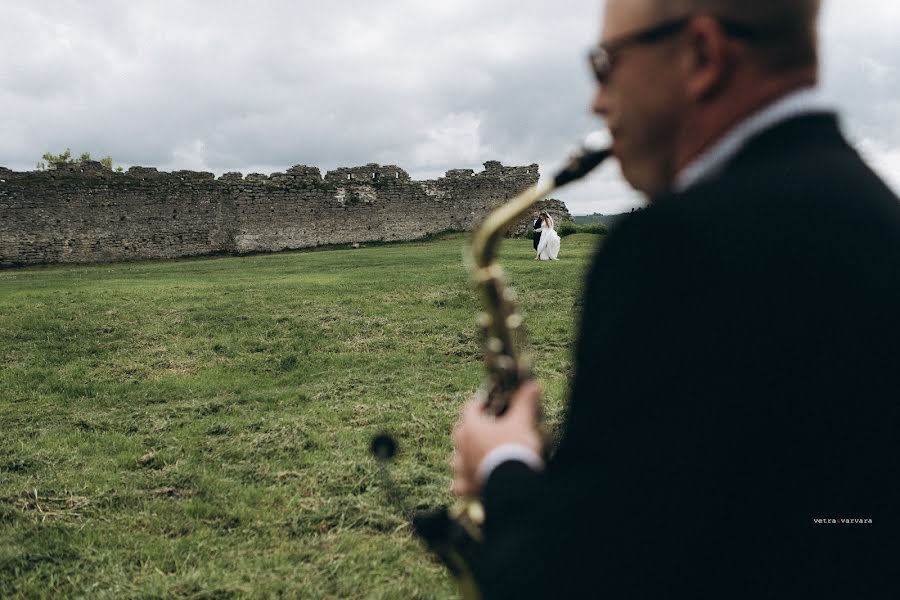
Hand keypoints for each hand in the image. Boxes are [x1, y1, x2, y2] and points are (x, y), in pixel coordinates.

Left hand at [451, 381, 542, 496]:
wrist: (513, 482)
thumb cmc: (515, 448)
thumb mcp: (522, 422)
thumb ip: (525, 402)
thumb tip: (533, 385)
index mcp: (471, 427)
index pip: (470, 408)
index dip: (480, 403)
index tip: (489, 402)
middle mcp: (462, 446)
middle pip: (460, 432)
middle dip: (470, 428)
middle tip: (484, 428)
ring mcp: (462, 467)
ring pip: (456, 458)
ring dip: (464, 456)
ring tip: (475, 456)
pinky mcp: (466, 486)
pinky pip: (460, 484)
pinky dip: (464, 482)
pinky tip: (472, 481)